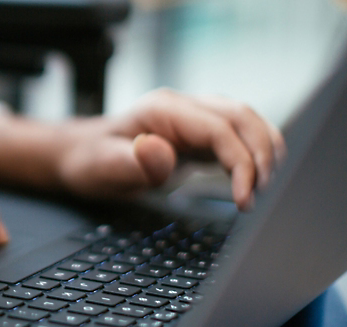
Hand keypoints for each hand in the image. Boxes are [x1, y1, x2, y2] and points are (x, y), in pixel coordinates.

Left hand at [0, 89, 284, 210]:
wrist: (79, 155)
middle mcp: (184, 106)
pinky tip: (259, 180)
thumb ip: (133, 162)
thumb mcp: (103, 167)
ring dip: (265, 151)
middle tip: (263, 196)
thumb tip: (159, 151)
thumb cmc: (89, 162)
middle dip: (262, 154)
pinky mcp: (199, 133)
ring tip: (267, 189)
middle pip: (243, 117)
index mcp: (164, 109)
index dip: (240, 162)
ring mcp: (194, 117)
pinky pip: (238, 136)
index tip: (244, 199)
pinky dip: (255, 154)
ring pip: (247, 121)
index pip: (219, 129)